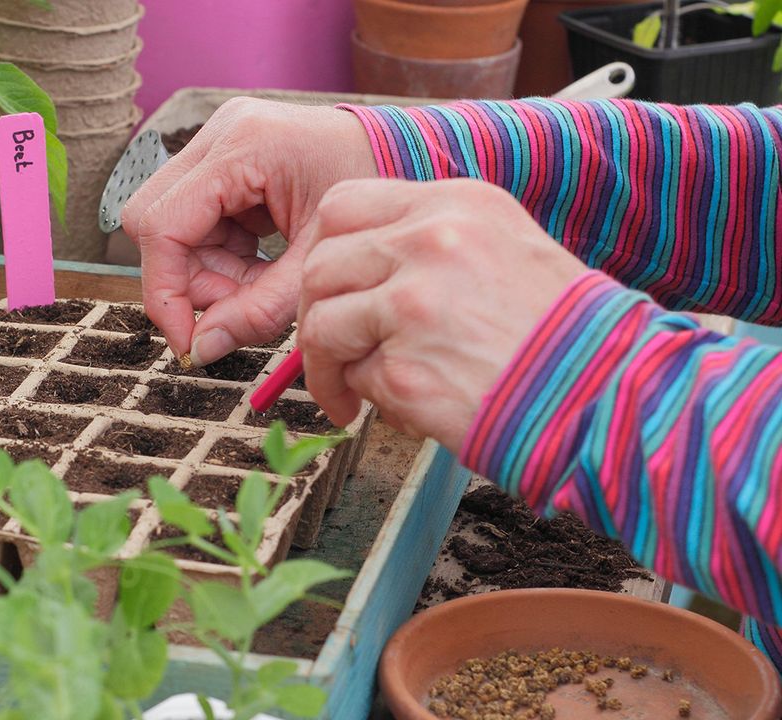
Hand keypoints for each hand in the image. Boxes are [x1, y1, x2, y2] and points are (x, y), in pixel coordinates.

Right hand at [122, 98, 376, 364]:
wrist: (408, 154)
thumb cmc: (373, 199)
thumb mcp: (317, 262)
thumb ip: (260, 309)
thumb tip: (203, 349)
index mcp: (244, 146)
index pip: (162, 225)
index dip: (164, 291)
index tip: (187, 340)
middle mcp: (221, 133)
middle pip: (153, 220)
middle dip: (185, 279)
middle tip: (231, 311)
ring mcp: (219, 140)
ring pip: (170, 225)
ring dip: (205, 271)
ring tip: (258, 286)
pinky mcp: (224, 156)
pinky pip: (194, 219)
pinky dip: (219, 255)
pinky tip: (258, 265)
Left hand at [297, 178, 589, 451]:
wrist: (615, 397)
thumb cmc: (568, 337)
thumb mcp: (506, 249)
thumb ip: (432, 246)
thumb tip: (361, 270)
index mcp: (455, 204)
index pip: (343, 205)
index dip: (324, 251)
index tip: (329, 287)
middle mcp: (430, 242)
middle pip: (319, 265)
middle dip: (313, 315)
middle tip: (327, 350)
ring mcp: (414, 304)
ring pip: (322, 325)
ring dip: (327, 367)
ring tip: (351, 394)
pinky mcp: (405, 369)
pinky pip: (355, 380)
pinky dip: (370, 400)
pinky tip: (411, 409)